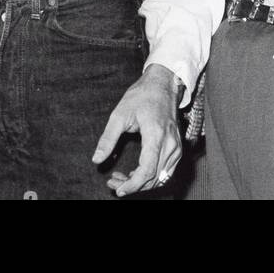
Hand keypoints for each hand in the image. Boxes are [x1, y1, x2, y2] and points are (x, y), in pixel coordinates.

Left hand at [93, 64, 181, 196]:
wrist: (162, 84)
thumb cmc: (141, 96)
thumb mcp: (119, 114)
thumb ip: (108, 139)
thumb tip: (97, 160)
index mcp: (156, 135)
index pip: (147, 170)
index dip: (133, 184)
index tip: (118, 188)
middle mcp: (170, 144)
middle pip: (154, 178)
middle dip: (133, 185)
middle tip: (113, 182)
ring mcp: (176, 147)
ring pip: (161, 178)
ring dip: (142, 183)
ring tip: (121, 178)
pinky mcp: (177, 148)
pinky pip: (166, 171)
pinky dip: (151, 177)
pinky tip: (135, 173)